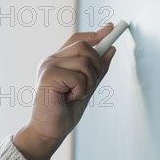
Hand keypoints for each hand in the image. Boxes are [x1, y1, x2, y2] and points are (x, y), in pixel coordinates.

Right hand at [14, 23, 117, 159]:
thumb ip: (97, 70)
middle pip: (85, 47)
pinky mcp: (48, 76)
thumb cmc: (65, 112)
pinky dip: (80, 91)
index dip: (95, 34)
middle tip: (88, 86)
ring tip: (76, 95)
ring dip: (88, 83)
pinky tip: (68, 99)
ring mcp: (48, 66)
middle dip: (96, 66)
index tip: (111, 28)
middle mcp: (51, 60)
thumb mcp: (87, 88)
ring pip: (84, 62)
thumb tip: (111, 49)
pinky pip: (79, 77)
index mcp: (58, 61)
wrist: (50, 131)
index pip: (77, 40)